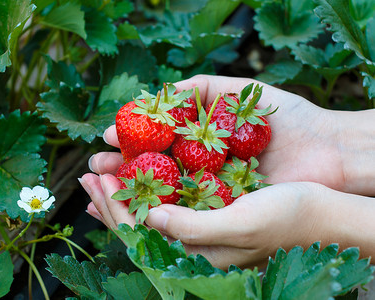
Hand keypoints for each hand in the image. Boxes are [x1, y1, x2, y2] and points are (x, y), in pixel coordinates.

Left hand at [81, 175, 374, 268]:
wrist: (322, 214)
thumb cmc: (287, 219)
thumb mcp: (242, 225)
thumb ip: (195, 228)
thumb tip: (149, 219)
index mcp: (194, 252)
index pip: (140, 233)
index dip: (114, 206)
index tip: (96, 177)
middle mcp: (192, 242)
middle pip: (137, 223)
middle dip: (109, 198)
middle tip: (87, 172)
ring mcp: (200, 226)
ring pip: (149, 211)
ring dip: (124, 192)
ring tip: (102, 173)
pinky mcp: (210, 212)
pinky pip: (169, 200)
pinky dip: (148, 186)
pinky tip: (139, 175)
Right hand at [90, 75, 347, 191]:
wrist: (330, 151)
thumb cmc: (288, 119)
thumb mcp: (238, 93)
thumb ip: (200, 88)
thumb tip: (161, 93)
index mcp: (202, 141)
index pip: (157, 142)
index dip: (132, 140)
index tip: (109, 137)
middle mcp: (201, 169)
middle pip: (153, 171)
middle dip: (122, 169)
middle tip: (96, 166)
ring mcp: (212, 193)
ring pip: (163, 196)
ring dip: (131, 192)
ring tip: (101, 184)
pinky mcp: (224, 214)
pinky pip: (188, 215)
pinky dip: (159, 213)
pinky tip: (134, 209)